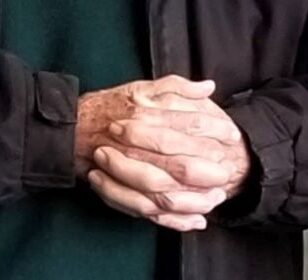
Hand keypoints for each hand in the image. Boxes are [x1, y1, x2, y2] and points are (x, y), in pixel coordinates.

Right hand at [78, 76, 249, 231]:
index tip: (233, 136)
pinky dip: (171, 220)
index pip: (189, 125)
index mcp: (145, 117)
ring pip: (163, 192)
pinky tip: (195, 220)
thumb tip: (209, 87)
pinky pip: (146, 211)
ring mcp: (125, 172)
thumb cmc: (114, 107)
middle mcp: (135, 147)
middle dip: (207, 171)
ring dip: (193, 199)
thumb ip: (178, 87)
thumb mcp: (145, 88)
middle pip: (178, 164)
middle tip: (228, 172)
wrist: (73, 128)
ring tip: (216, 198)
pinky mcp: (118, 191)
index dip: (215, 131)